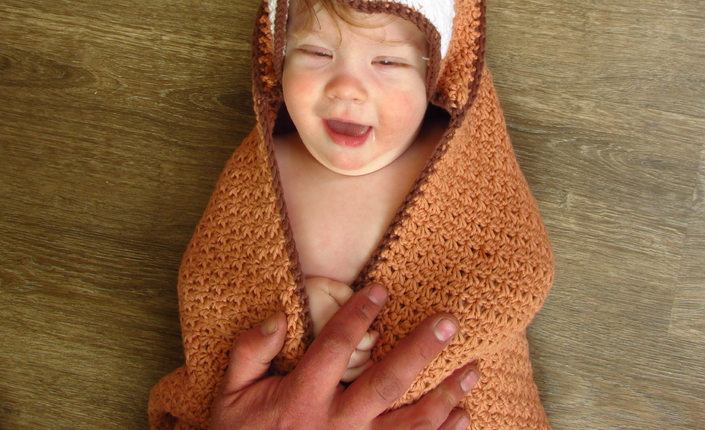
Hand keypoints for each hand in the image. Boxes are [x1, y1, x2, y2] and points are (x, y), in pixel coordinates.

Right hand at [209, 283, 478, 429]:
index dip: (358, 315)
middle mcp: (335, 425)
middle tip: (450, 322)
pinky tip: (464, 417)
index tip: (381, 289)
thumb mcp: (231, 395)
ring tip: (473, 370)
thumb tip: (278, 315)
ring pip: (410, 425)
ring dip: (445, 396)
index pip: (336, 347)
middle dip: (421, 351)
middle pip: (386, 383)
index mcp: (301, 399)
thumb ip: (250, 352)